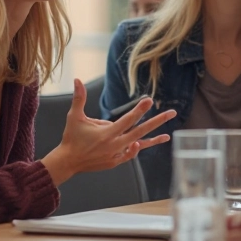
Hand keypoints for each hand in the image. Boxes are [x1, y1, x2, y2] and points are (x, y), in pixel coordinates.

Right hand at [41, 79, 174, 185]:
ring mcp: (116, 154)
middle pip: (140, 131)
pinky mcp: (115, 161)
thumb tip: (77, 79)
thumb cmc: (71, 137)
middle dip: (157, 121)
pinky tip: (142, 143)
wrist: (68, 162)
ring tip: (167, 136)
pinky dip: (136, 149)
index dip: (139, 109)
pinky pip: (130, 154)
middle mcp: (115, 144)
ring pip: (138, 145)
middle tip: (171, 113)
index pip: (128, 119)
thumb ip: (79, 98)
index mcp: (107, 133)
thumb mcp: (74, 116)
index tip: (149, 100)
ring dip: (153, 140)